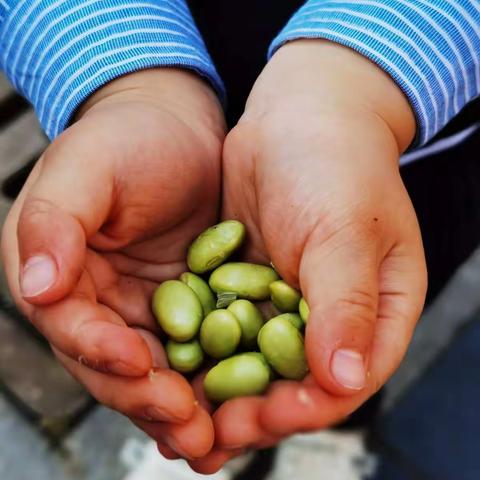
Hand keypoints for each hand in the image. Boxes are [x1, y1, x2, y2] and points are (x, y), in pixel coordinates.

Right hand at [1, 68, 224, 458]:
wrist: (177, 131)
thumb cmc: (128, 138)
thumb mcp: (86, 168)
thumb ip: (54, 221)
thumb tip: (36, 286)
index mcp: (59, 275)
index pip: (73, 326)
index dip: (101, 350)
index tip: (137, 364)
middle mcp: (96, 303)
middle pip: (116, 365)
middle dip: (148, 398)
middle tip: (187, 428)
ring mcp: (142, 311)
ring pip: (156, 372)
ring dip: (180, 409)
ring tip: (211, 439)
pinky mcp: (185, 309)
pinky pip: (194, 355)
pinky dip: (208, 384)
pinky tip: (228, 412)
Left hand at [190, 41, 426, 472]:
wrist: (298, 118)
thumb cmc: (336, 165)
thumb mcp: (345, 229)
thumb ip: (346, 303)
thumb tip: (343, 380)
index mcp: (375, 313)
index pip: (345, 380)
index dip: (302, 408)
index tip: (257, 421)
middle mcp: (332, 316)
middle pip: (295, 383)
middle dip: (252, 413)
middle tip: (206, 435)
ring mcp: (288, 303)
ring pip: (255, 363)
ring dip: (220, 393)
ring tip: (180, 421)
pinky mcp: (250, 285)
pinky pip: (227, 329)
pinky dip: (203, 352)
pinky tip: (172, 368)